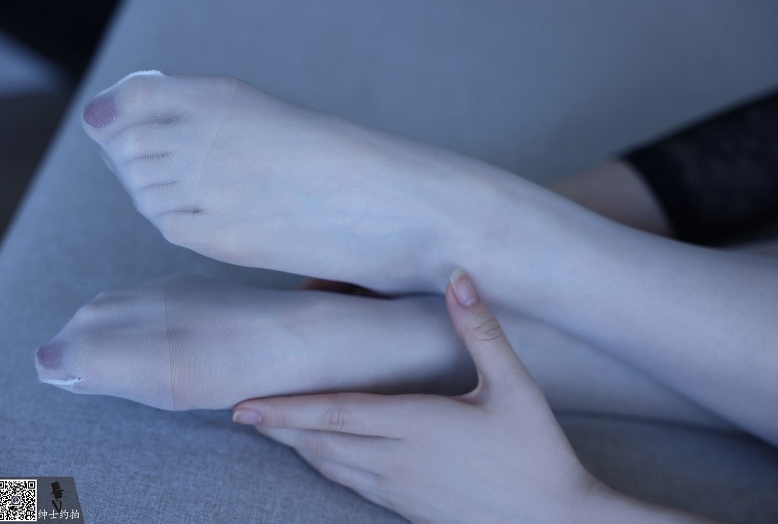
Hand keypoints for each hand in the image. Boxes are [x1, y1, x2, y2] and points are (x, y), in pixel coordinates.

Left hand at [233, 269, 597, 522]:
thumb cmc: (536, 452)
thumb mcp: (514, 385)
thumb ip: (480, 330)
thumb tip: (459, 277)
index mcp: (417, 425)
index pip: (334, 413)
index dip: (285, 409)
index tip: (243, 404)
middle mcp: (398, 461)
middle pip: (321, 442)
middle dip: (278, 427)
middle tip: (241, 411)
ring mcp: (400, 490)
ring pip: (331, 467)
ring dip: (297, 447)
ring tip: (269, 430)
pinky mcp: (408, 509)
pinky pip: (352, 485)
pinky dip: (326, 467)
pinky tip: (321, 458)